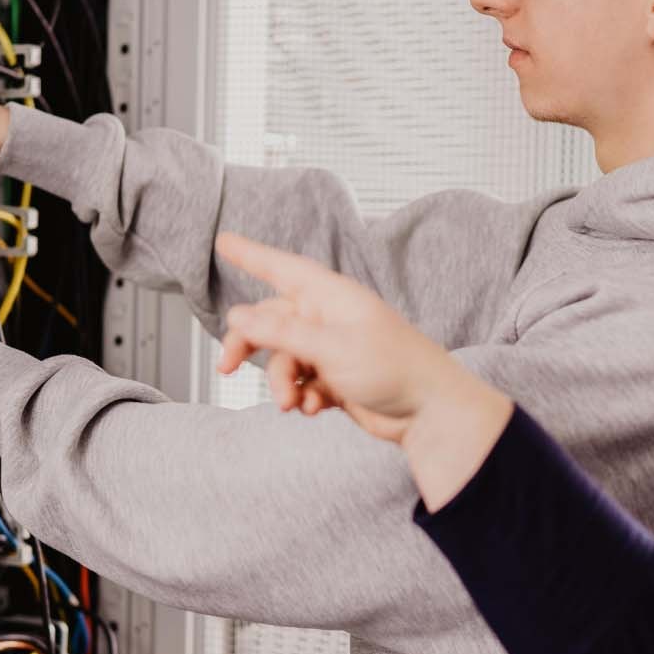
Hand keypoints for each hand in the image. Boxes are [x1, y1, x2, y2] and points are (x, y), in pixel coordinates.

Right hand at [216, 234, 512, 508]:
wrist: (429, 412)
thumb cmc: (393, 368)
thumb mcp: (330, 347)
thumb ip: (282, 333)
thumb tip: (240, 317)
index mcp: (331, 297)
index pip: (282, 268)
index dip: (251, 255)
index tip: (224, 241)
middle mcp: (329, 319)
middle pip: (271, 322)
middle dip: (249, 346)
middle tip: (227, 369)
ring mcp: (332, 350)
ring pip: (284, 360)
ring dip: (282, 383)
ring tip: (291, 403)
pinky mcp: (336, 380)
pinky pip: (302, 383)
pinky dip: (303, 397)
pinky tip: (315, 408)